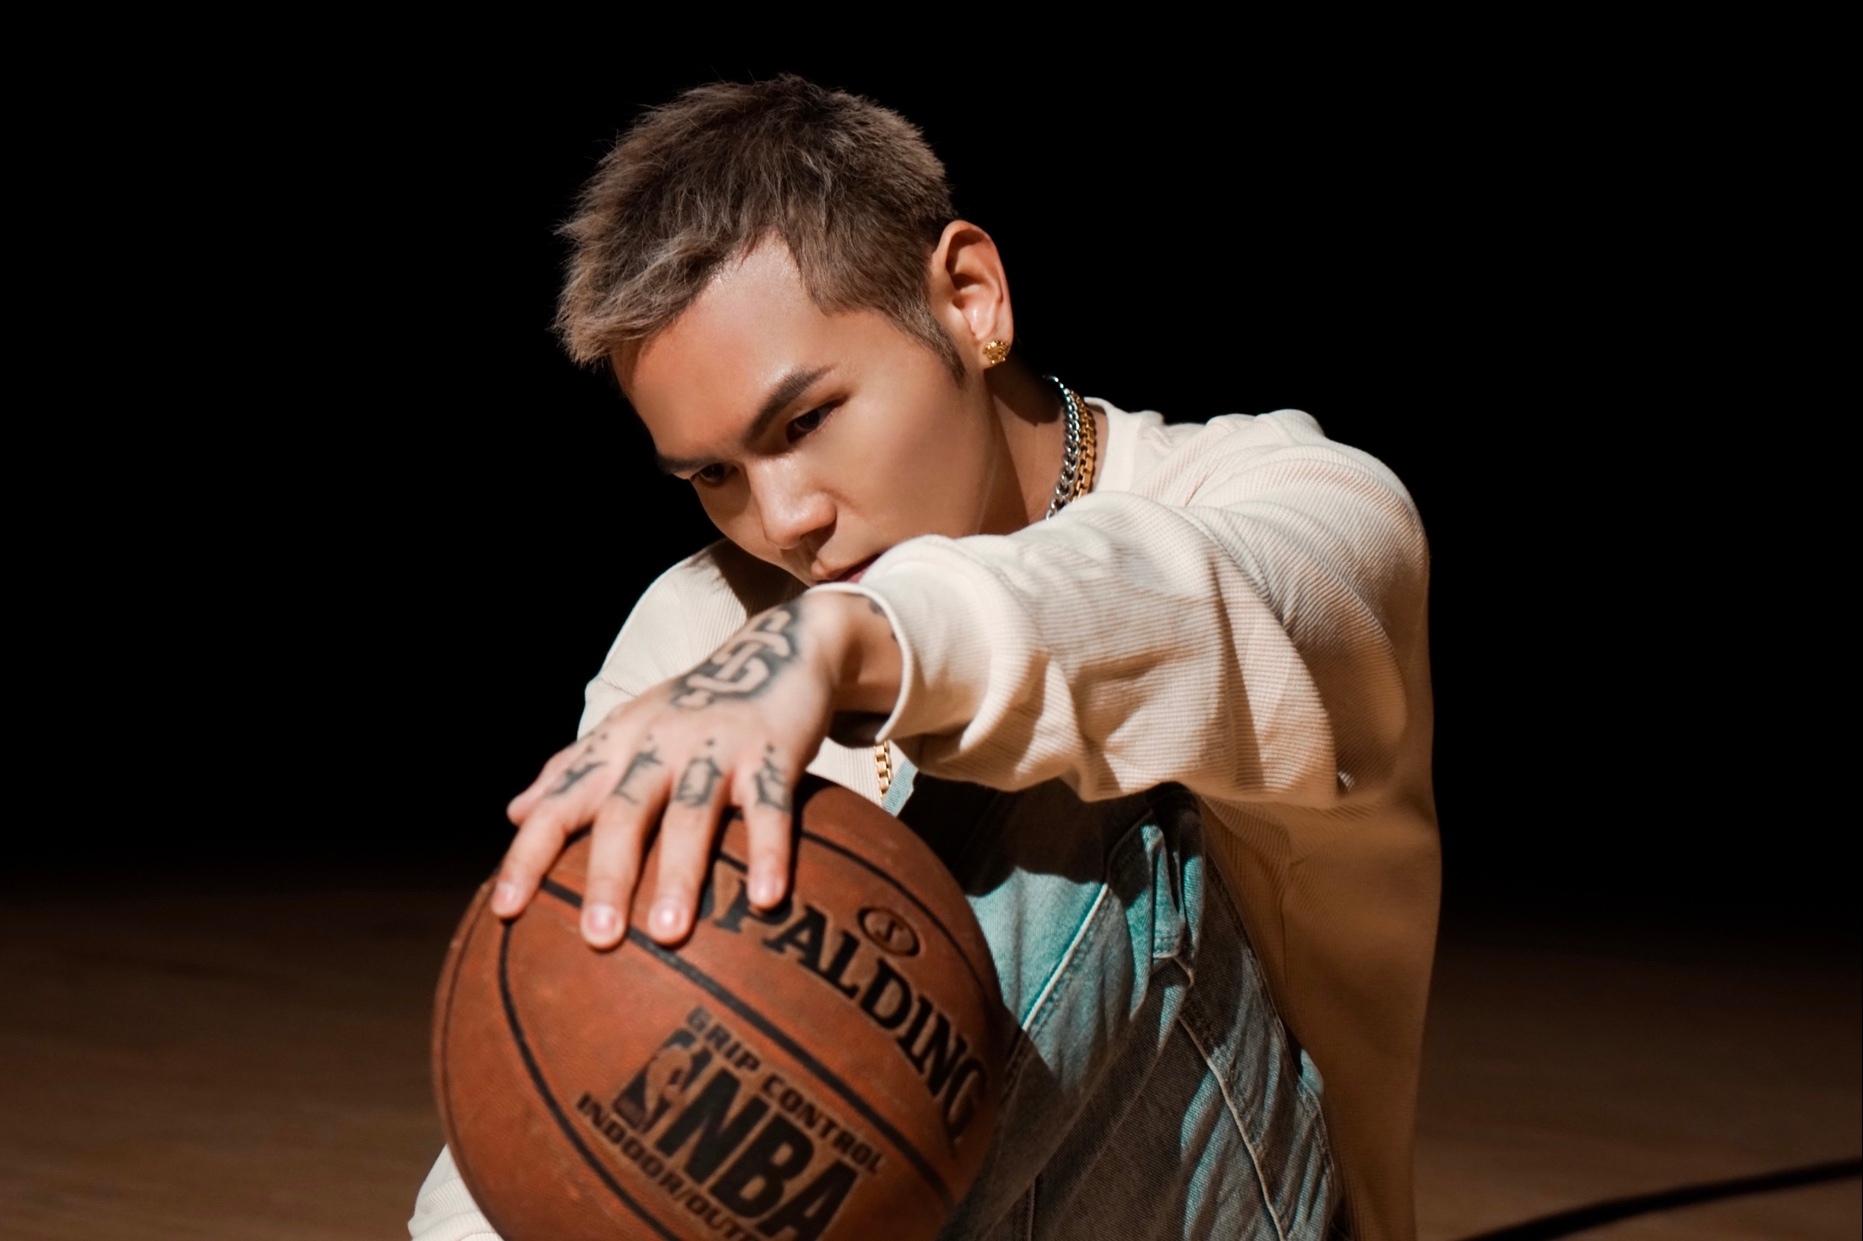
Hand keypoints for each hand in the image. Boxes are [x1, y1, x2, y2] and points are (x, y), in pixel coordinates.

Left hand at [492, 590, 900, 948]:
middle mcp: (659, 744)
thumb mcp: (628, 727)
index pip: (560, 803)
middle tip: (597, 939)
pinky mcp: (772, 750)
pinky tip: (766, 899)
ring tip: (669, 933)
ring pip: (691, 814)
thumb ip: (573, 769)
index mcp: (618, 745)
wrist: (777, 644)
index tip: (505, 911)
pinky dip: (767, 852)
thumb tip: (515, 815)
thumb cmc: (692, 705)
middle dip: (606, 877)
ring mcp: (716, 747)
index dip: (529, 855)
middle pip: (623, 814)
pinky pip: (769, 807)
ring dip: (680, 874)